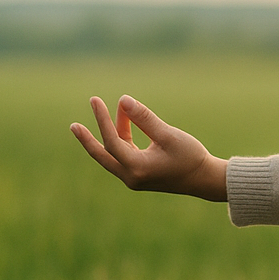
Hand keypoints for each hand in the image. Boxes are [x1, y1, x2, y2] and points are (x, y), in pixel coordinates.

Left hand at [69, 95, 227, 200]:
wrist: (205, 179)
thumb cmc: (190, 157)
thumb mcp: (168, 135)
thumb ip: (145, 118)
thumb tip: (123, 100)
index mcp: (137, 169)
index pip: (112, 142)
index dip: (102, 120)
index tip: (96, 101)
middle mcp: (131, 177)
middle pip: (102, 156)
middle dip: (88, 139)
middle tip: (73, 126)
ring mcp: (134, 178)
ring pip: (114, 154)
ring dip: (113, 132)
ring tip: (118, 110)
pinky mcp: (140, 175)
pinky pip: (124, 155)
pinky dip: (123, 139)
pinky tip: (126, 123)